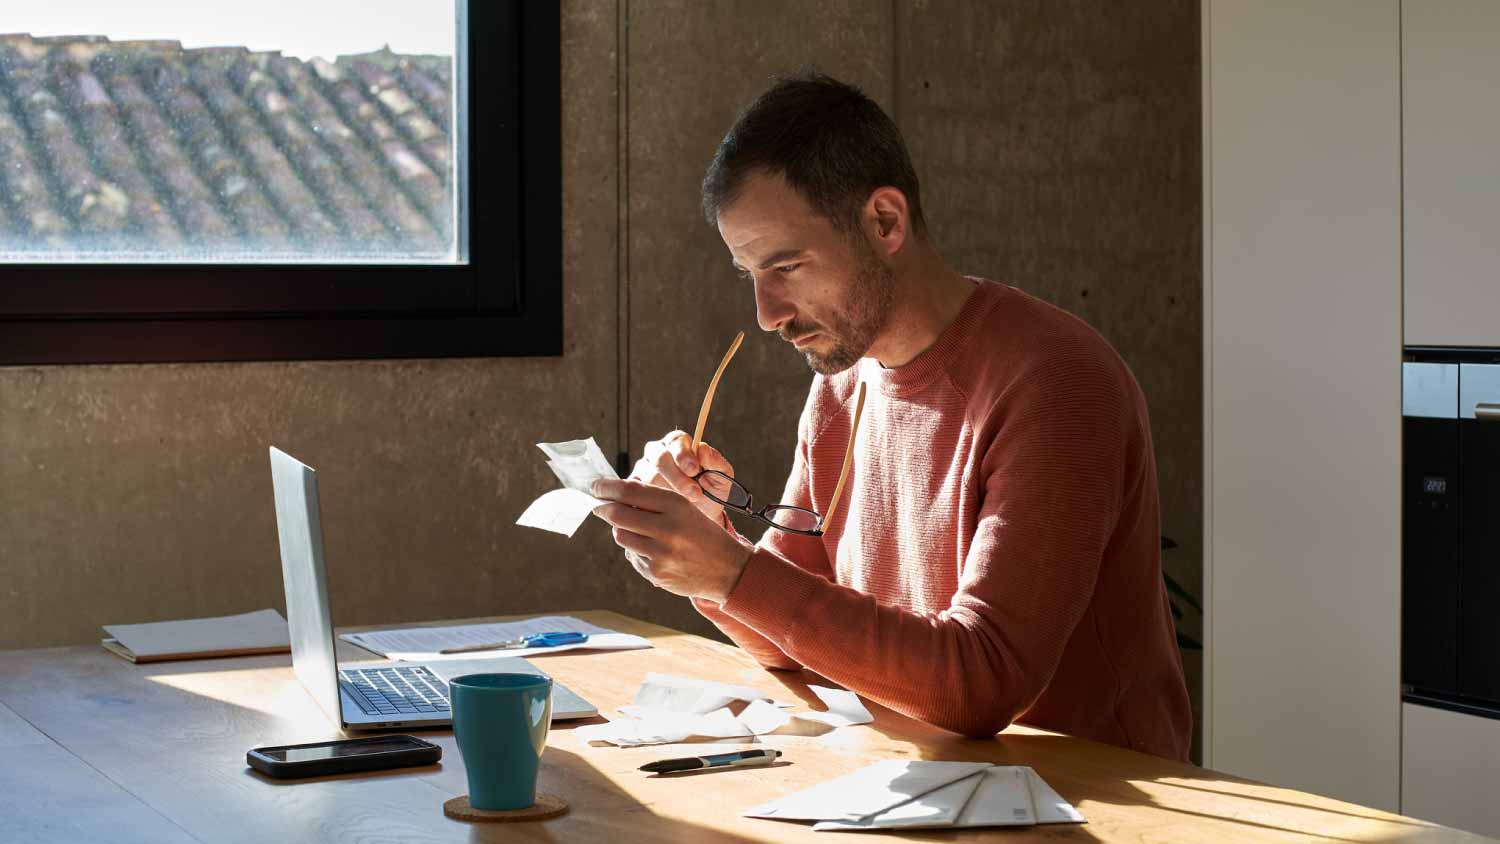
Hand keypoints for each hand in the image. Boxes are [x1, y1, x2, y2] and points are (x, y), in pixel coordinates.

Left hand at [591, 479, 752, 601]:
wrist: (728, 569)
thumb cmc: (702, 533)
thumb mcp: (686, 508)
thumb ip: (654, 501)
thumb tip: (614, 496)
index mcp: (676, 505)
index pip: (630, 491)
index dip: (607, 487)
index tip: (596, 486)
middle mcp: (667, 528)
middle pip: (617, 514)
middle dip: (603, 508)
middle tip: (598, 505)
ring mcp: (660, 553)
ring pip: (621, 536)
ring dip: (620, 530)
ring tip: (635, 529)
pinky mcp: (655, 573)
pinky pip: (632, 556)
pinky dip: (635, 550)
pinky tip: (652, 550)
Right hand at [628, 430, 735, 522]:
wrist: (702, 517)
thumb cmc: (712, 492)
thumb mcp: (721, 477)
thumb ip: (715, 461)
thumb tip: (703, 449)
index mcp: (678, 443)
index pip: (676, 440)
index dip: (683, 454)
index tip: (694, 470)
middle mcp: (657, 452)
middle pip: (659, 457)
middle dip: (677, 476)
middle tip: (694, 493)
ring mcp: (643, 470)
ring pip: (649, 476)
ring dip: (668, 492)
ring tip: (686, 505)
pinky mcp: (634, 489)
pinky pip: (637, 493)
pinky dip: (652, 502)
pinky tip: (666, 511)